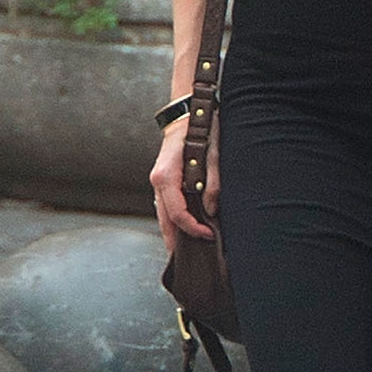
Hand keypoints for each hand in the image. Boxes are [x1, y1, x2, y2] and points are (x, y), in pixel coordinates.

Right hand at [151, 113, 216, 247]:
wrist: (188, 111)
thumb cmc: (201, 128)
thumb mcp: (213, 154)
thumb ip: (212, 184)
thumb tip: (210, 211)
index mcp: (166, 176)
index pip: (177, 214)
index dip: (194, 229)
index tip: (211, 235)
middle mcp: (157, 181)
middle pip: (165, 221)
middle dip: (176, 241)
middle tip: (190, 260)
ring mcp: (158, 180)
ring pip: (163, 214)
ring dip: (174, 232)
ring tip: (188, 249)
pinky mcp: (163, 179)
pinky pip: (166, 205)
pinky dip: (174, 219)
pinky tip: (184, 228)